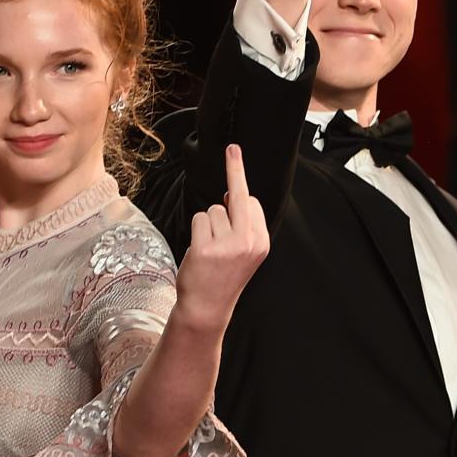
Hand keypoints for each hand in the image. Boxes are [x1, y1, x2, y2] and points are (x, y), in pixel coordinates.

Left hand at [175, 144, 270, 330]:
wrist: (207, 307)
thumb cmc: (222, 275)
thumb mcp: (243, 251)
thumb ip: (242, 223)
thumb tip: (228, 193)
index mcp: (262, 241)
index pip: (251, 200)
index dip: (238, 180)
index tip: (233, 149)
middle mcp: (249, 241)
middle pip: (235, 197)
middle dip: (229, 187)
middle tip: (230, 156)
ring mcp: (228, 245)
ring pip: (212, 210)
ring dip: (206, 224)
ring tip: (210, 249)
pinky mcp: (207, 248)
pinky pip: (198, 220)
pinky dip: (195, 231)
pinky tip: (200, 252)